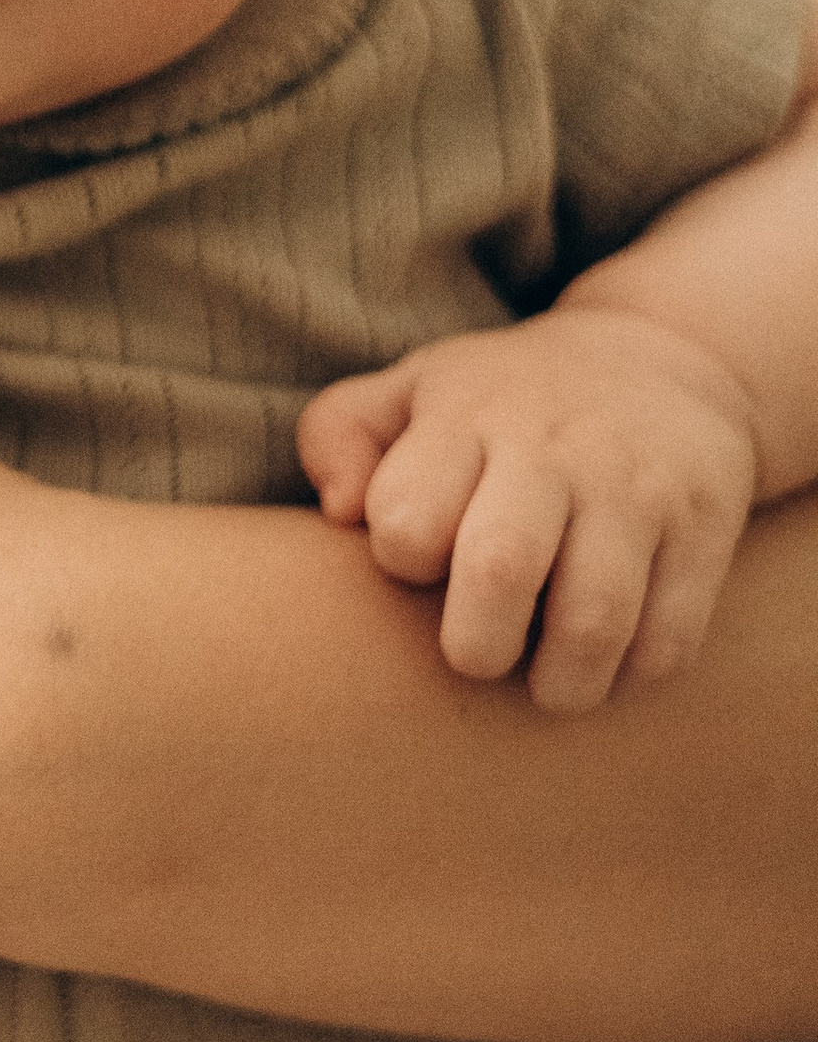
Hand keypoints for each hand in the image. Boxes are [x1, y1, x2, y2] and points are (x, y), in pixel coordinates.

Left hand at [296, 305, 759, 715]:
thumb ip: (338, 434)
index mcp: (467, 418)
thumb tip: (338, 512)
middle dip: (476, 645)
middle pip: (500, 567)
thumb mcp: (411, 387)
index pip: (408, 516)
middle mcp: (553, 449)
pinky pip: (670, 636)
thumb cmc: (502, 400)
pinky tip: (608, 667)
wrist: (665, 357)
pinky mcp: (704, 527)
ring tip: (548, 684)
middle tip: (477, 656)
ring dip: (561, 683)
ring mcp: (636, 489)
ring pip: (595, 619)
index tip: (423, 564)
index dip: (404, 561)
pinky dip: (632, 676)